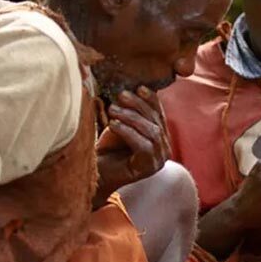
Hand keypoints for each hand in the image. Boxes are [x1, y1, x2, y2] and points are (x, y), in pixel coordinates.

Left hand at [95, 87, 170, 203]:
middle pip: (156, 121)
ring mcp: (159, 160)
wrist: (96, 174)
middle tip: (121, 96)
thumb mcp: (121, 124)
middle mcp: (164, 149)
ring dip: (131, 117)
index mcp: (161, 138)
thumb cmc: (107, 149)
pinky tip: (113, 125)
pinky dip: (128, 132)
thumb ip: (130, 111)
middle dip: (138, 106)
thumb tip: (130, 88)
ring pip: (152, 132)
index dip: (151, 100)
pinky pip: (144, 145)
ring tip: (112, 110)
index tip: (139, 88)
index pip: (159, 115)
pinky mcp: (150, 167)